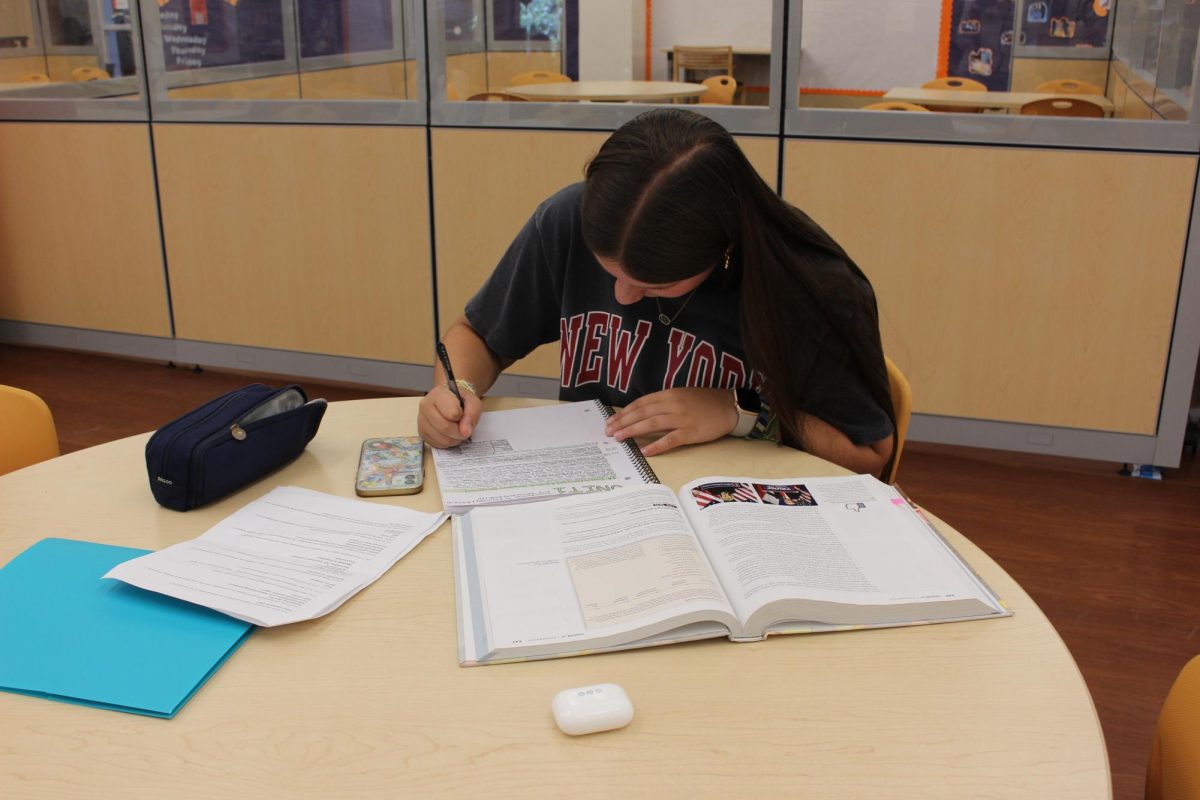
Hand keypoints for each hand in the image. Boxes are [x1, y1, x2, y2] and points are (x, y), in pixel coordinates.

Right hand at [418, 383, 482, 447]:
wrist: (451, 403)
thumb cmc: (461, 401)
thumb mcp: (473, 402)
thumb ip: (472, 414)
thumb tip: (465, 432)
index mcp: (438, 393)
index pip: (452, 413)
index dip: (462, 417)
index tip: (462, 413)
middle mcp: (425, 405)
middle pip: (445, 427)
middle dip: (459, 432)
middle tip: (464, 429)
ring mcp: (421, 419)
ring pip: (441, 438)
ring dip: (454, 439)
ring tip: (457, 431)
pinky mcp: (421, 432)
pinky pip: (436, 444)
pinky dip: (447, 443)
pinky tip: (449, 434)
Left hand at [604, 388, 737, 456]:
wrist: (729, 406)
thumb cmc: (705, 402)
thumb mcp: (682, 395)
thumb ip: (664, 403)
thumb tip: (643, 413)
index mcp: (669, 394)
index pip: (641, 403)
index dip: (624, 412)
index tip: (612, 420)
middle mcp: (673, 404)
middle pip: (642, 413)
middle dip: (623, 422)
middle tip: (608, 431)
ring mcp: (682, 418)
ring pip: (652, 424)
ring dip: (633, 431)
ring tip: (619, 438)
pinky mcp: (691, 432)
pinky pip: (670, 439)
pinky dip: (656, 445)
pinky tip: (644, 451)